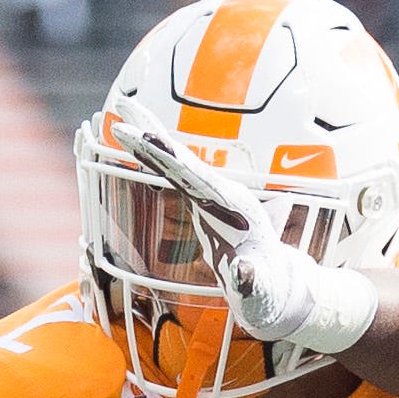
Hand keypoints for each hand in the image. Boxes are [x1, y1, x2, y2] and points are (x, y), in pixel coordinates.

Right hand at [110, 104, 376, 352]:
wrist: (277, 285)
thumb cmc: (267, 288)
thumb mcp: (259, 287)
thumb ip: (251, 279)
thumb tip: (244, 271)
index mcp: (230, 205)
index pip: (193, 175)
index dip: (168, 157)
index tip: (144, 136)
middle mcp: (219, 194)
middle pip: (181, 159)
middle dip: (151, 135)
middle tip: (121, 109)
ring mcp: (211, 198)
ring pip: (176, 163)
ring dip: (150, 141)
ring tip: (121, 120)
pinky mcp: (204, 205)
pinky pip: (176, 176)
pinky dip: (156, 158)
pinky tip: (138, 146)